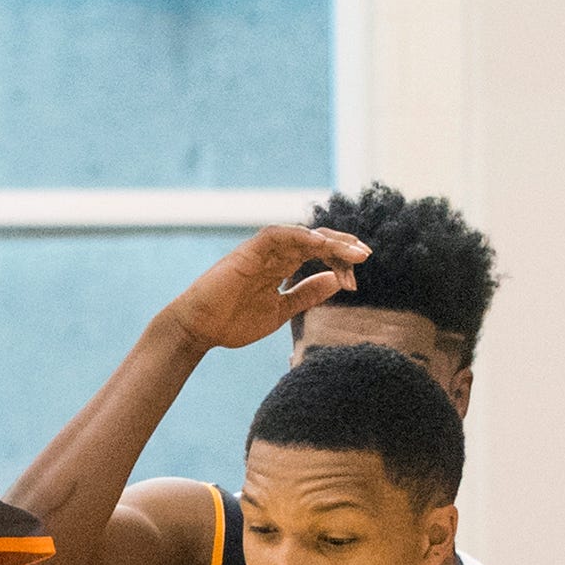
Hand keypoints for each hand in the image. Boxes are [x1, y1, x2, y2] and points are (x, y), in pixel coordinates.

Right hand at [159, 225, 370, 354]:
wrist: (198, 330)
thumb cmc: (232, 322)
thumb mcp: (280, 311)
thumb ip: (305, 295)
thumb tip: (336, 281)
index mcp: (280, 268)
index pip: (317, 255)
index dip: (339, 262)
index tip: (355, 278)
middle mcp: (272, 256)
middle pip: (314, 241)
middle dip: (341, 246)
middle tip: (365, 255)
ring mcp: (259, 252)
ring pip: (300, 235)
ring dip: (327, 241)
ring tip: (351, 251)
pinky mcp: (246, 252)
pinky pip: (276, 234)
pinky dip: (298, 235)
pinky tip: (319, 244)